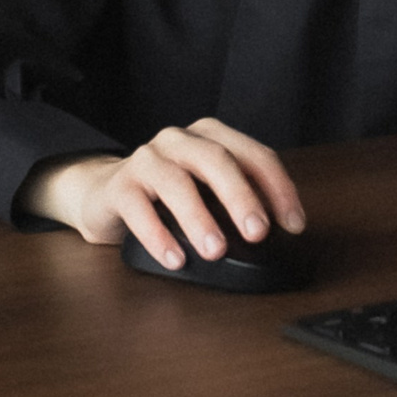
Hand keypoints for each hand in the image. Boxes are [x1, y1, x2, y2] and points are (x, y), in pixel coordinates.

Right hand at [20, 120, 305, 271]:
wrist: (102, 195)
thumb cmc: (167, 197)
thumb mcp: (209, 193)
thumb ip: (239, 203)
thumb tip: (277, 235)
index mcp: (211, 138)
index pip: (255, 156)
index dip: (279, 189)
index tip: (294, 225)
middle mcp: (180, 141)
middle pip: (216, 160)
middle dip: (241, 197)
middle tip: (257, 233)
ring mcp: (147, 159)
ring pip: (176, 182)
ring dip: (199, 218)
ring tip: (215, 251)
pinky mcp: (118, 185)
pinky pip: (137, 208)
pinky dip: (157, 235)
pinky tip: (175, 258)